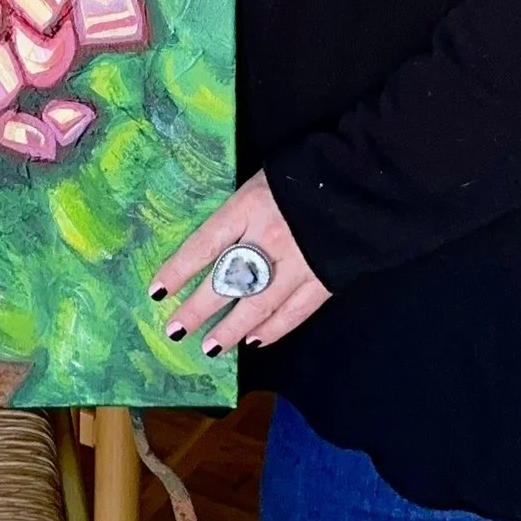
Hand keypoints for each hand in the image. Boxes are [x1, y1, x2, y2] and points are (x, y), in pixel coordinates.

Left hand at [149, 171, 332, 361]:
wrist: (363, 178)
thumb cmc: (303, 173)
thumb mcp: (260, 181)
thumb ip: (239, 212)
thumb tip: (212, 244)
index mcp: (248, 207)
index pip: (204, 245)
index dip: (179, 271)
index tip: (158, 291)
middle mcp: (268, 238)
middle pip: (226, 281)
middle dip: (198, 309)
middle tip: (175, 330)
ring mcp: (298, 262)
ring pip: (258, 304)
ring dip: (232, 329)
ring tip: (210, 347)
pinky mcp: (323, 279)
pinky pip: (294, 311)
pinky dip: (274, 329)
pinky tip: (255, 340)